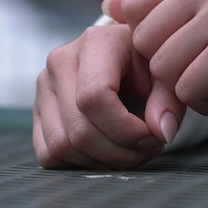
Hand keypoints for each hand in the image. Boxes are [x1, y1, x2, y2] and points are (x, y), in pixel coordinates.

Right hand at [33, 24, 184, 169]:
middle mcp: (60, 62)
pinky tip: (108, 152)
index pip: (94, 98)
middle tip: (148, 148)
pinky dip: (81, 164)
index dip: (126, 129)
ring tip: (131, 150)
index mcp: (94, 42)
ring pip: (61, 147)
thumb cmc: (148, 63)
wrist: (127, 56)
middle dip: (120, 152)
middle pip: (78, 130)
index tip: (153, 136)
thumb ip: (168, 101)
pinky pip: (49, 154)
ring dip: (102, 162)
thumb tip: (161, 133)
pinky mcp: (39, 112)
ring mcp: (44, 88)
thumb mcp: (166, 74)